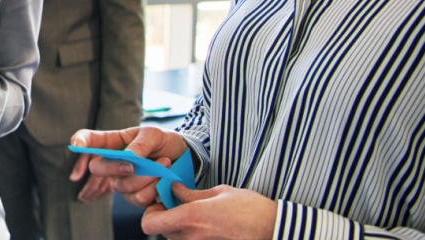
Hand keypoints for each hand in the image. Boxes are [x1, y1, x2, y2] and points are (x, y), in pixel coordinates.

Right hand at [71, 126, 189, 207]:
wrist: (183, 159)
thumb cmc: (163, 142)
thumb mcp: (154, 134)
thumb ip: (140, 143)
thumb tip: (129, 157)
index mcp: (112, 142)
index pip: (88, 140)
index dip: (79, 142)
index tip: (77, 146)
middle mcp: (112, 163)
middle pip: (97, 169)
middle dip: (115, 168)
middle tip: (135, 164)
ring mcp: (122, 182)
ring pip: (122, 186)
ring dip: (146, 177)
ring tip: (164, 163)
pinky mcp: (135, 197)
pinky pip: (138, 198)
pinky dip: (154, 188)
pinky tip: (163, 178)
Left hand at [140, 183, 276, 238]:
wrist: (276, 231)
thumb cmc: (250, 209)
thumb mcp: (219, 193)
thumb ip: (191, 194)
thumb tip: (173, 189)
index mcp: (191, 218)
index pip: (149, 224)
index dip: (151, 212)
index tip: (163, 202)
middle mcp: (191, 237)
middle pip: (161, 231)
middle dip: (166, 218)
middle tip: (180, 206)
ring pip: (175, 239)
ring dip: (179, 227)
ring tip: (198, 215)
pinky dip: (193, 235)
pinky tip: (208, 225)